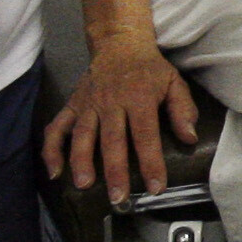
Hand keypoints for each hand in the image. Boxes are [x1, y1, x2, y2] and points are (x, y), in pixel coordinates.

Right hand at [41, 37, 200, 203]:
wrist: (119, 44)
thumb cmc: (149, 69)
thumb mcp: (174, 82)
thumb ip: (182, 110)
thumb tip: (189, 138)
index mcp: (139, 98)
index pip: (146, 135)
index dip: (151, 162)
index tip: (156, 187)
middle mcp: (110, 102)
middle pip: (112, 140)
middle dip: (114, 171)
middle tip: (118, 197)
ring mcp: (88, 104)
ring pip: (82, 135)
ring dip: (81, 161)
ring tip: (84, 185)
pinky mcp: (72, 105)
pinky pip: (57, 128)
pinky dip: (51, 149)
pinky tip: (54, 171)